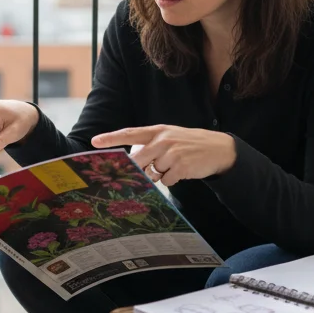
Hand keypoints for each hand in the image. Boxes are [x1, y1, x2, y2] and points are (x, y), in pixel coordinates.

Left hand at [91, 125, 236, 184]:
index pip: (130, 134)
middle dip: (138, 170)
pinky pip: (167, 181)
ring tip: (175, 165)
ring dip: (161, 174)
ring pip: (153, 173)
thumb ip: (151, 145)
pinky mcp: (181, 166)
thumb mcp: (170, 137)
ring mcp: (172, 153)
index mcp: (158, 131)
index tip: (94, 142)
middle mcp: (163, 140)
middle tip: (146, 171)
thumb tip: (133, 163)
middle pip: (138, 160)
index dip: (111, 138)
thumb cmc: (189, 144)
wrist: (218, 148)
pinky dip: (173, 180)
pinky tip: (183, 171)